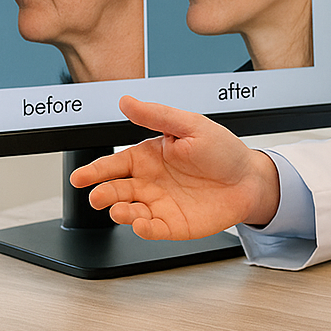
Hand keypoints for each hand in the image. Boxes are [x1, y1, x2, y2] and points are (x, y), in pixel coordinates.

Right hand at [71, 95, 281, 239]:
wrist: (250, 180)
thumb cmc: (223, 150)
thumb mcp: (190, 125)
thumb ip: (156, 116)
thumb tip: (126, 101)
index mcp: (149, 156)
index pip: (115, 163)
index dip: (95, 171)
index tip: (79, 177)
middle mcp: (150, 182)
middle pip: (117, 189)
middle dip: (103, 194)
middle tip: (97, 197)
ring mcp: (160, 205)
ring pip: (130, 211)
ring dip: (120, 212)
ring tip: (119, 210)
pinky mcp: (173, 225)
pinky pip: (152, 229)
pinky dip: (143, 229)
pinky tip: (140, 224)